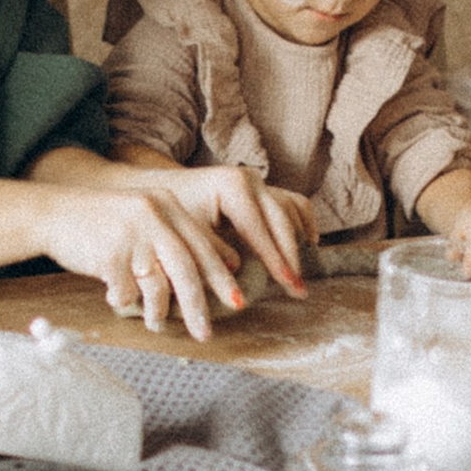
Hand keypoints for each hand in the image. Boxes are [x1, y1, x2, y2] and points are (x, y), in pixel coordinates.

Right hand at [31, 180, 261, 337]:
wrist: (53, 214)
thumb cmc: (105, 223)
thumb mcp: (146, 217)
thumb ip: (180, 236)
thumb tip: (227, 263)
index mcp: (167, 205)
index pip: (203, 246)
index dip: (221, 277)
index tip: (238, 302)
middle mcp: (153, 216)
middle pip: (186, 269)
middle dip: (199, 306)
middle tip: (206, 332)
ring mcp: (130, 234)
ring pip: (157, 286)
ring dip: (158, 311)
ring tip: (156, 323)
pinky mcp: (108, 254)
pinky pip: (126, 292)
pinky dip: (124, 302)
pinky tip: (116, 298)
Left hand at [151, 164, 315, 292]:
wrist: (164, 188)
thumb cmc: (172, 216)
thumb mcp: (187, 235)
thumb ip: (210, 253)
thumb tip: (236, 272)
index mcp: (231, 186)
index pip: (259, 229)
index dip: (275, 259)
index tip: (288, 284)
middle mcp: (250, 179)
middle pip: (282, 220)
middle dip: (291, 258)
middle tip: (299, 291)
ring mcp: (259, 182)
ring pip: (292, 211)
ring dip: (298, 243)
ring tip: (299, 278)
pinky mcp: (264, 188)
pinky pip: (293, 205)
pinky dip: (301, 225)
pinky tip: (305, 248)